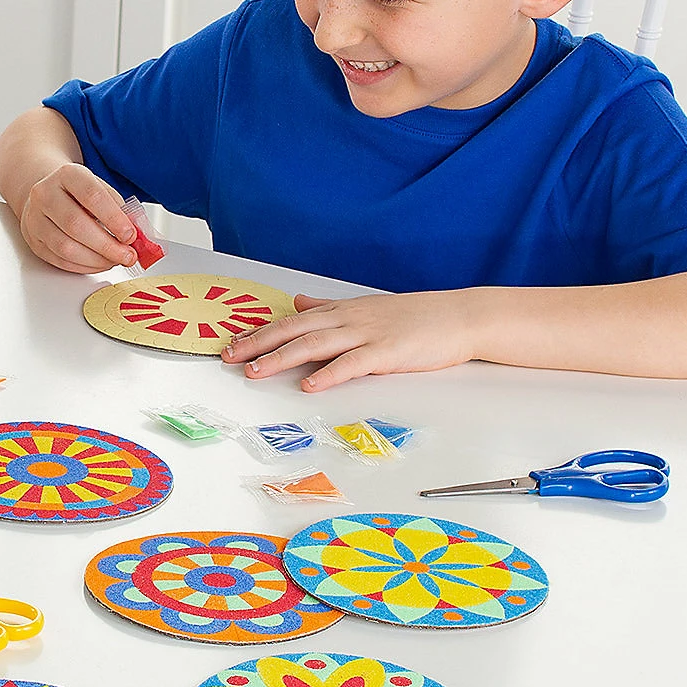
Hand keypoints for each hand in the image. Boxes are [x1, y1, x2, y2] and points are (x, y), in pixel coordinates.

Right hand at [18, 163, 138, 273]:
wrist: (47, 193)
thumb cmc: (78, 193)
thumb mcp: (100, 188)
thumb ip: (118, 210)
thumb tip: (136, 238)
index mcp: (67, 175)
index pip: (91, 196)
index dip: (113, 218)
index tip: (131, 235)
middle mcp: (45, 195)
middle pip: (76, 225)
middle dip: (107, 245)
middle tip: (127, 255)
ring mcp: (35, 219)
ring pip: (65, 247)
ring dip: (96, 259)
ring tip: (115, 260)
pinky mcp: (34, 241)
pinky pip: (60, 260)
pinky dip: (84, 266)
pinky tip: (99, 263)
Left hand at [220, 289, 481, 390]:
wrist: (457, 317)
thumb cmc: (413, 316)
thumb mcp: (363, 306)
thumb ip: (328, 306)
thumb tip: (298, 301)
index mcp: (339, 310)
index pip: (290, 321)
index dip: (259, 332)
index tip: (231, 342)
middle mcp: (347, 319)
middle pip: (294, 331)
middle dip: (259, 344)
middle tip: (228, 357)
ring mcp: (367, 334)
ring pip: (316, 345)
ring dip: (283, 358)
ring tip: (256, 371)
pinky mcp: (387, 352)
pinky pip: (353, 364)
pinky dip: (329, 373)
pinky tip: (309, 384)